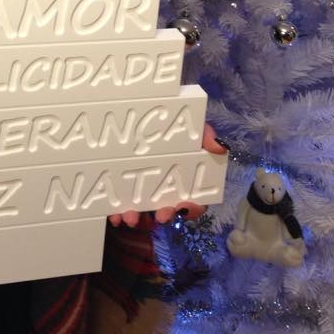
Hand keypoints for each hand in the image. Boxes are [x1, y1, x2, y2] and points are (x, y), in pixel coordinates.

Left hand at [108, 122, 227, 227]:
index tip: (180, 208)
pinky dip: (118, 212)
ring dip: (138, 216)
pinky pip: (122, 204)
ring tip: (128, 216)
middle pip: (169, 209)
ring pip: (143, 210)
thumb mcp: (190, 126)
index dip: (190, 208)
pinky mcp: (124, 186)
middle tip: (157, 216)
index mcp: (184, 176)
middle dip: (162, 215)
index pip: (194, 200)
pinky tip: (113, 214)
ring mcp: (144, 187)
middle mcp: (166, 186)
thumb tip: (220, 148)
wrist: (135, 116)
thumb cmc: (169, 123)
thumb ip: (205, 135)